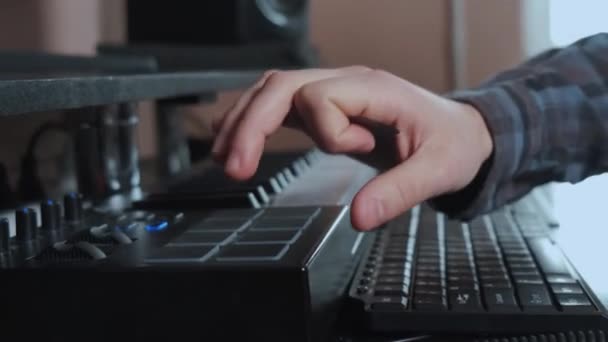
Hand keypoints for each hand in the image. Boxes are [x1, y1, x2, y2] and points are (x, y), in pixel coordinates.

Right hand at [211, 67, 492, 230]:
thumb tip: (359, 217)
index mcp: (374, 89)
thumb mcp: (439, 169)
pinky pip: (281, 103)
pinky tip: (234, 136)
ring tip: (222, 156)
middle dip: (251, 125)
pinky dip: (253, 119)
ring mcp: (334, 92)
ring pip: (273, 91)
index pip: (320, 95)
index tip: (359, 150)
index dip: (329, 131)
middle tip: (233, 167)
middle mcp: (348, 83)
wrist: (461, 131)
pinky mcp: (328, 108)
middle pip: (281, 86)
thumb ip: (400, 192)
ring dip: (244, 121)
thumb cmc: (453, 143)